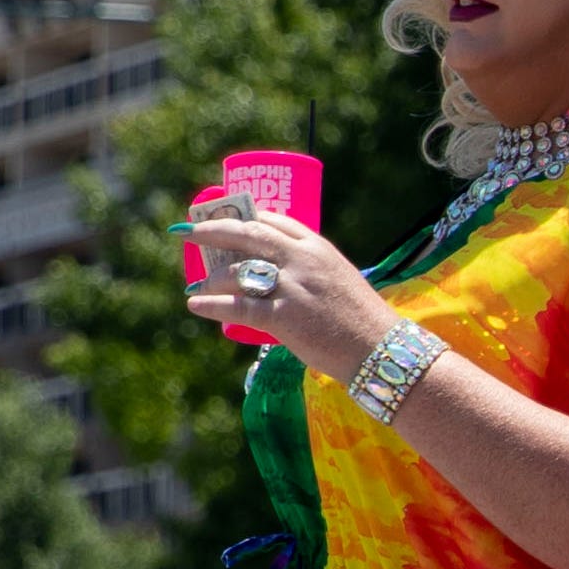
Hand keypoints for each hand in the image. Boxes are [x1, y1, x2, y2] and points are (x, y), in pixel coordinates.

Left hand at [179, 206, 400, 378]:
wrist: (382, 351)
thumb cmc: (365, 321)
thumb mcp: (342, 282)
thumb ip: (313, 272)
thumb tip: (281, 276)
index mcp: (319, 249)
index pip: (275, 220)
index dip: (245, 216)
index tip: (225, 217)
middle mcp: (302, 261)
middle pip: (247, 234)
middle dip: (211, 230)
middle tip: (187, 231)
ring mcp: (292, 288)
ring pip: (237, 272)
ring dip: (211, 279)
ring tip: (199, 288)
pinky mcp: (284, 317)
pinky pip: (238, 307)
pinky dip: (212, 305)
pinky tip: (195, 305)